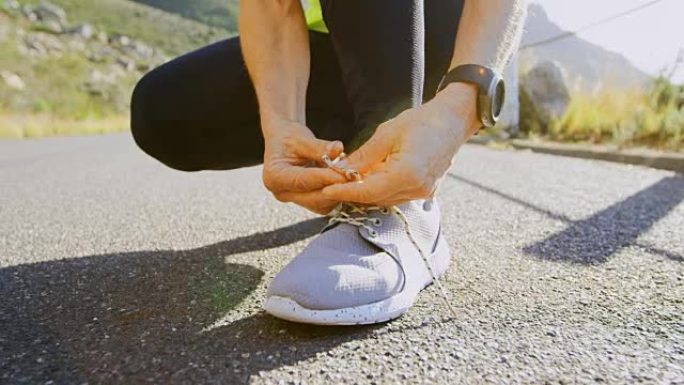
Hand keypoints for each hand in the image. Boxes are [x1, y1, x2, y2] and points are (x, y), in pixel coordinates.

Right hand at [262, 117, 346, 214]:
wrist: (284, 143)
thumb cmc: (289, 138)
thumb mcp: (302, 138)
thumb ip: (319, 146)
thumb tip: (338, 149)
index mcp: (274, 177)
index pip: (302, 180)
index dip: (324, 178)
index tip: (343, 174)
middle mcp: (281, 193)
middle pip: (312, 198)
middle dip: (333, 188)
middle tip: (354, 177)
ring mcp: (293, 200)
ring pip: (320, 204)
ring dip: (337, 192)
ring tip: (351, 177)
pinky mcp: (306, 202)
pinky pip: (325, 203)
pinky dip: (336, 193)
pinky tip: (346, 182)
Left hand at [322, 83, 478, 205]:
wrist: (454, 120)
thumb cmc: (422, 121)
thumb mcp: (387, 134)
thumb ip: (363, 157)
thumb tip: (340, 170)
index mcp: (408, 174)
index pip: (368, 191)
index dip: (344, 191)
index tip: (325, 189)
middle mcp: (417, 189)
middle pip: (375, 199)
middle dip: (352, 192)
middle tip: (331, 182)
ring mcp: (423, 193)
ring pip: (384, 199)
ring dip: (365, 192)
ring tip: (347, 179)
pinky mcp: (425, 191)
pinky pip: (396, 196)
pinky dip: (380, 189)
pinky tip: (369, 178)